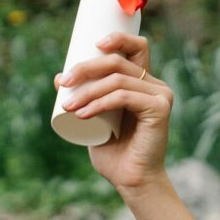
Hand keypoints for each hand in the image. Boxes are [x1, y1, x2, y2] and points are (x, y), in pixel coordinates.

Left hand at [57, 29, 173, 194]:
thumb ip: (81, 99)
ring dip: (88, 90)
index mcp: (143, 83)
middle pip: (119, 61)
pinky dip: (100, 103)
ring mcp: (160, 95)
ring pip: (118, 80)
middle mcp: (155, 85)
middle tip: (64, 82)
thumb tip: (59, 77)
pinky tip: (84, 112)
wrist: (131, 180)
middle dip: (87, 67)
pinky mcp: (159, 109)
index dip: (116, 39)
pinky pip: (124, 97)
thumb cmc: (113, 152)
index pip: (135, 48)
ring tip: (68, 106)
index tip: (91, 46)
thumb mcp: (92, 119)